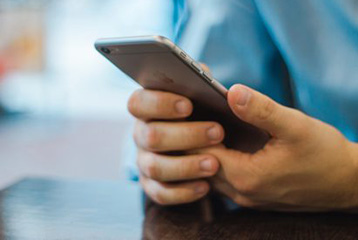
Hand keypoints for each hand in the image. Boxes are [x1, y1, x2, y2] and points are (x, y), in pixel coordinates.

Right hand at [128, 89, 223, 204]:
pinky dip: (183, 191)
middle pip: (150, 136)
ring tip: (214, 164)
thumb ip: (199, 79)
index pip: (138, 103)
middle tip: (217, 132)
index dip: (160, 104)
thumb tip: (203, 73)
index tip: (188, 106)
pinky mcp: (153, 185)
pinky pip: (161, 193)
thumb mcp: (200, 93)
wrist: (202, 143)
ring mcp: (144, 161)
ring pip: (155, 167)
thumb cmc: (201, 112)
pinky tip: (206, 186)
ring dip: (185, 165)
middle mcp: (141, 134)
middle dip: (185, 135)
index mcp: (147, 108)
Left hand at [193, 84, 357, 210]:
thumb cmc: (325, 155)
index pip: (200, 152)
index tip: (187, 109)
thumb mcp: (295, 126)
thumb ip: (261, 110)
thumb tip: (232, 91)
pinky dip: (217, 160)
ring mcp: (246, 198)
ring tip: (203, 126)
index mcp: (245, 176)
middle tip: (190, 114)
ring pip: (210, 173)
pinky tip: (222, 142)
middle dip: (193, 140)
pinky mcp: (253, 196)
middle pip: (201, 164)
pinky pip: (224, 179)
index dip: (192, 129)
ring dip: (204, 151)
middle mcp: (240, 192)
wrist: (348, 183)